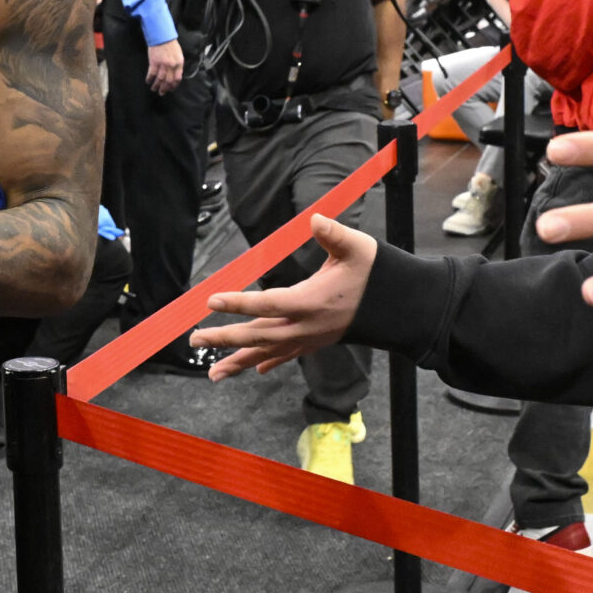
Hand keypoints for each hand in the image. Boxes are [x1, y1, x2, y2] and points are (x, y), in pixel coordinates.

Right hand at [145, 35, 184, 93]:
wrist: (162, 36)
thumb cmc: (171, 45)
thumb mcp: (179, 55)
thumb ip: (178, 66)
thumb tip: (175, 76)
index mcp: (179, 63)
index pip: (177, 79)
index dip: (173, 86)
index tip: (170, 89)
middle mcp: (171, 65)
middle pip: (168, 81)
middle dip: (164, 89)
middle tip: (161, 93)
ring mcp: (162, 64)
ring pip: (160, 79)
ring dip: (156, 85)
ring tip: (154, 89)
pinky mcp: (153, 62)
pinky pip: (151, 73)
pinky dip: (149, 79)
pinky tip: (148, 81)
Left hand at [191, 216, 377, 375]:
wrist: (398, 306)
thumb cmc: (374, 272)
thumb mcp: (357, 248)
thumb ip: (334, 234)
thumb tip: (315, 220)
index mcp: (311, 301)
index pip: (267, 304)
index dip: (238, 303)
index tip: (211, 300)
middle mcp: (306, 326)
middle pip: (258, 335)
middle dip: (225, 338)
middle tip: (195, 339)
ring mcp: (310, 338)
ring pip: (267, 353)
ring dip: (238, 361)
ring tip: (212, 373)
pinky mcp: (315, 342)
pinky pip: (285, 356)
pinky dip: (266, 362)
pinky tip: (253, 371)